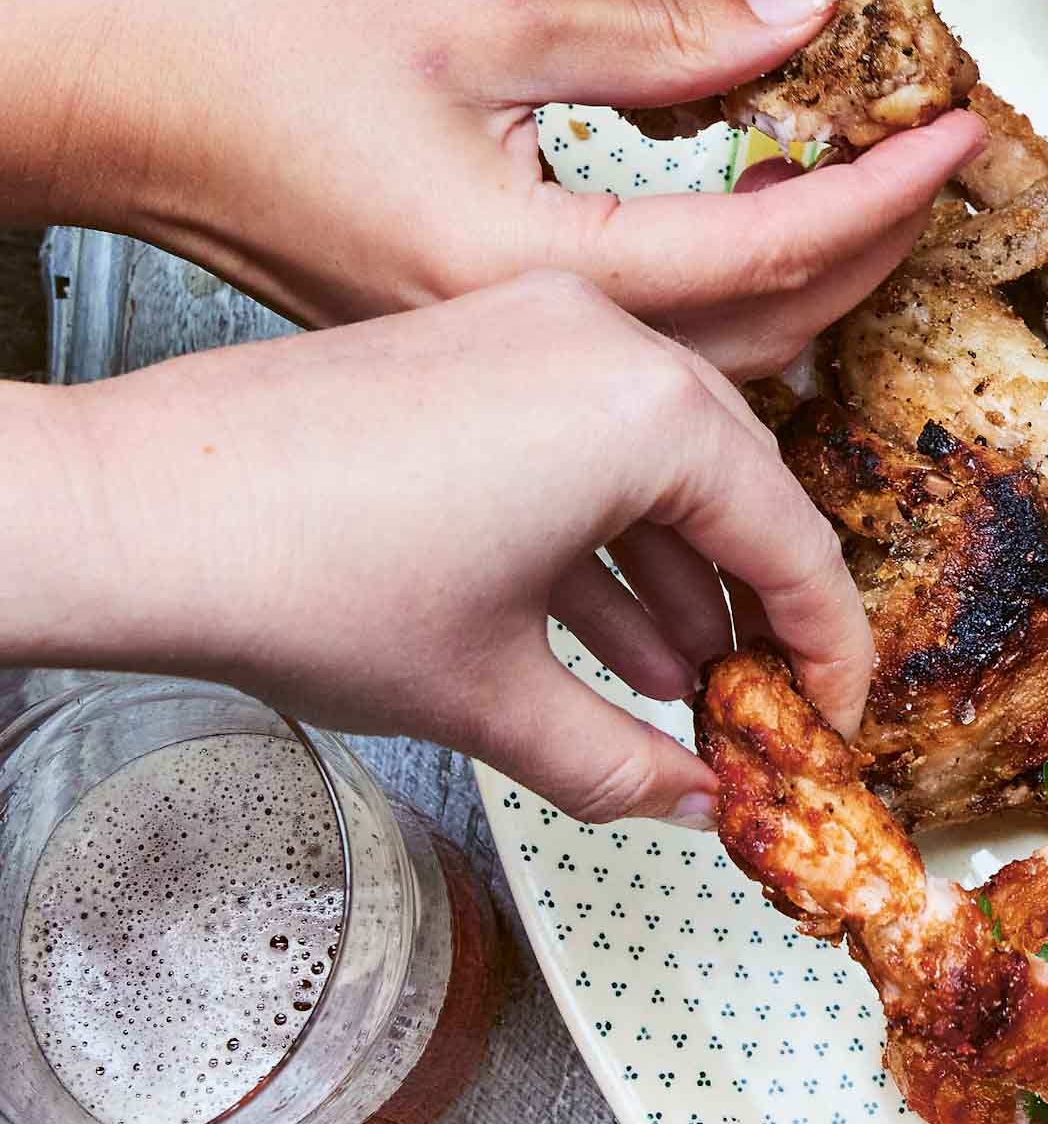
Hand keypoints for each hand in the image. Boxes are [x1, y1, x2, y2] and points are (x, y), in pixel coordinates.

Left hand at [7, 279, 871, 821]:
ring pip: (655, 459)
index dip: (826, 651)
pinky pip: (581, 432)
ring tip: (679, 683)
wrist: (137, 514)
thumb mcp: (490, 699)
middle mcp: (603, 339)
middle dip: (752, 607)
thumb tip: (689, 798)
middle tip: (765, 702)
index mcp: (644, 411)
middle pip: (737, 486)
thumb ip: (621, 761)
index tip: (834, 718)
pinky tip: (600, 629)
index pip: (794, 541)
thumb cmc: (300, 578)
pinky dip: (601, 527)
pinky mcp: (472, 340)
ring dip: (676, 572)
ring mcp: (532, 325)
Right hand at [29, 0, 980, 376]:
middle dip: (866, 259)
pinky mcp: (461, 357)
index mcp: (522, 264)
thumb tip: (806, 13)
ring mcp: (486, 367)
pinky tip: (746, 286)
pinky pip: (623, 378)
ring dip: (798, 312)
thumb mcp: (480, 15)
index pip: (764, 245)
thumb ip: (661, 34)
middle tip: (938, 178)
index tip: (958, 136)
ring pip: (692, 378)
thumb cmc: (244, 54)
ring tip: (872, 226)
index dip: (883, 192)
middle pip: (750, 342)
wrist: (109, 108)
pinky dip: (709, 337)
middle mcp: (512, 345)